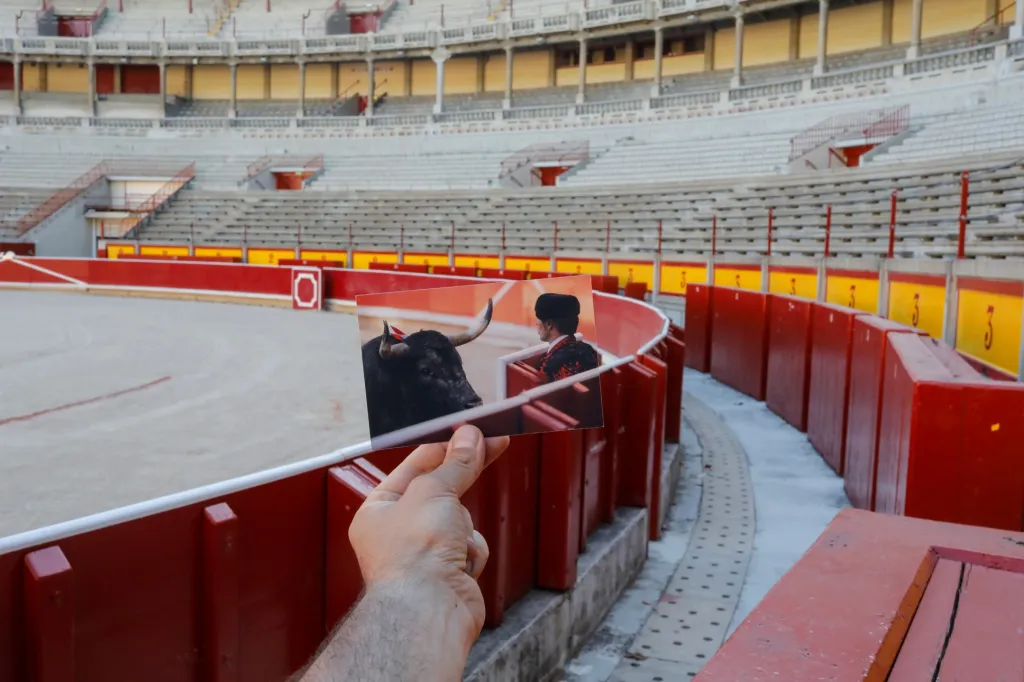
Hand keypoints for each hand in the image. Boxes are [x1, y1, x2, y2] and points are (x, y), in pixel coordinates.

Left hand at [348, 425, 509, 649]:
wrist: (430, 610)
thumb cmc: (414, 554)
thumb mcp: (435, 491)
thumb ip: (456, 463)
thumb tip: (470, 436)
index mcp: (379, 510)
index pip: (416, 466)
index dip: (446, 446)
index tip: (474, 432)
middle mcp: (398, 533)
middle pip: (442, 491)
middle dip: (461, 485)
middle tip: (495, 445)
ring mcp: (425, 555)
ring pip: (462, 519)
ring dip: (465, 527)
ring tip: (454, 542)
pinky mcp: (449, 573)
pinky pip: (472, 545)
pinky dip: (472, 552)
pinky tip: (462, 565)